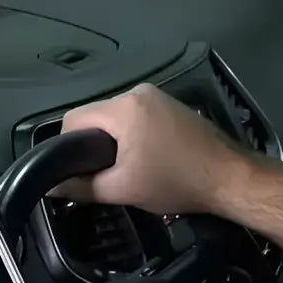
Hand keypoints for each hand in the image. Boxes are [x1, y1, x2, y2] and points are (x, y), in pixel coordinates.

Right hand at [52, 83, 251, 214]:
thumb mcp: (124, 189)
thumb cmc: (176, 182)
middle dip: (94, 145)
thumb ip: (83, 186)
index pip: (74, 118)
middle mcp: (138, 92)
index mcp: (123, 107)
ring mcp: (159, 97)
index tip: (76, 171)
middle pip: (97, 116)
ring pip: (118, 118)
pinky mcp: (173, 106)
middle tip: (102, 175)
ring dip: (116, 142)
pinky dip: (135, 136)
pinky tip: (146, 159)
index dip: (67, 146)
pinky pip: (139, 118)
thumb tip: (52, 188)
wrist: (230, 178)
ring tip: (125, 169)